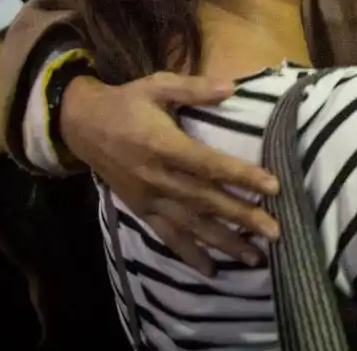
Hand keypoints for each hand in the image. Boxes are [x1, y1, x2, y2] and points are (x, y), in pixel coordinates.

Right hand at [62, 73, 280, 275]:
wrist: (80, 125)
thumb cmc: (126, 103)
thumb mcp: (156, 85)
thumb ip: (193, 87)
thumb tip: (231, 86)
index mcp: (164, 146)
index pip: (210, 165)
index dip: (242, 176)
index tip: (274, 186)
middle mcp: (158, 178)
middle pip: (206, 201)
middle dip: (243, 217)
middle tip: (275, 232)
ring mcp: (149, 198)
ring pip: (191, 225)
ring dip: (224, 243)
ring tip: (255, 258)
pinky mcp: (140, 211)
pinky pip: (167, 236)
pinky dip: (189, 254)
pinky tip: (211, 271)